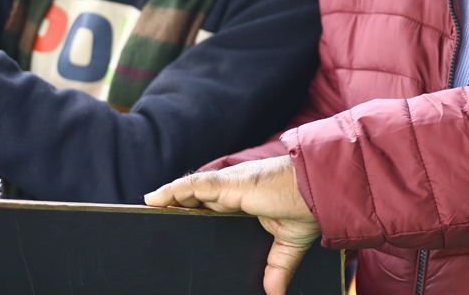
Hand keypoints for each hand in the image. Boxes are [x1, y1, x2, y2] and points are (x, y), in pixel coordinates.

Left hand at [145, 155, 320, 294]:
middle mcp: (234, 192)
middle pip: (196, 200)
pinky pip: (191, 185)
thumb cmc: (309, 208)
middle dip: (176, 211)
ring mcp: (229, 187)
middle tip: (156, 227)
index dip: (195, 214)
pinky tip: (153, 199)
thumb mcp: (288, 245)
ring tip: (147, 212)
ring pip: (190, 192)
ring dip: (168, 202)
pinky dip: (171, 190)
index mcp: (246, 202)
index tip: (180, 230)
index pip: (214, 208)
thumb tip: (275, 294)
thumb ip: (276, 268)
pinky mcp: (228, 184)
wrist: (321, 193)